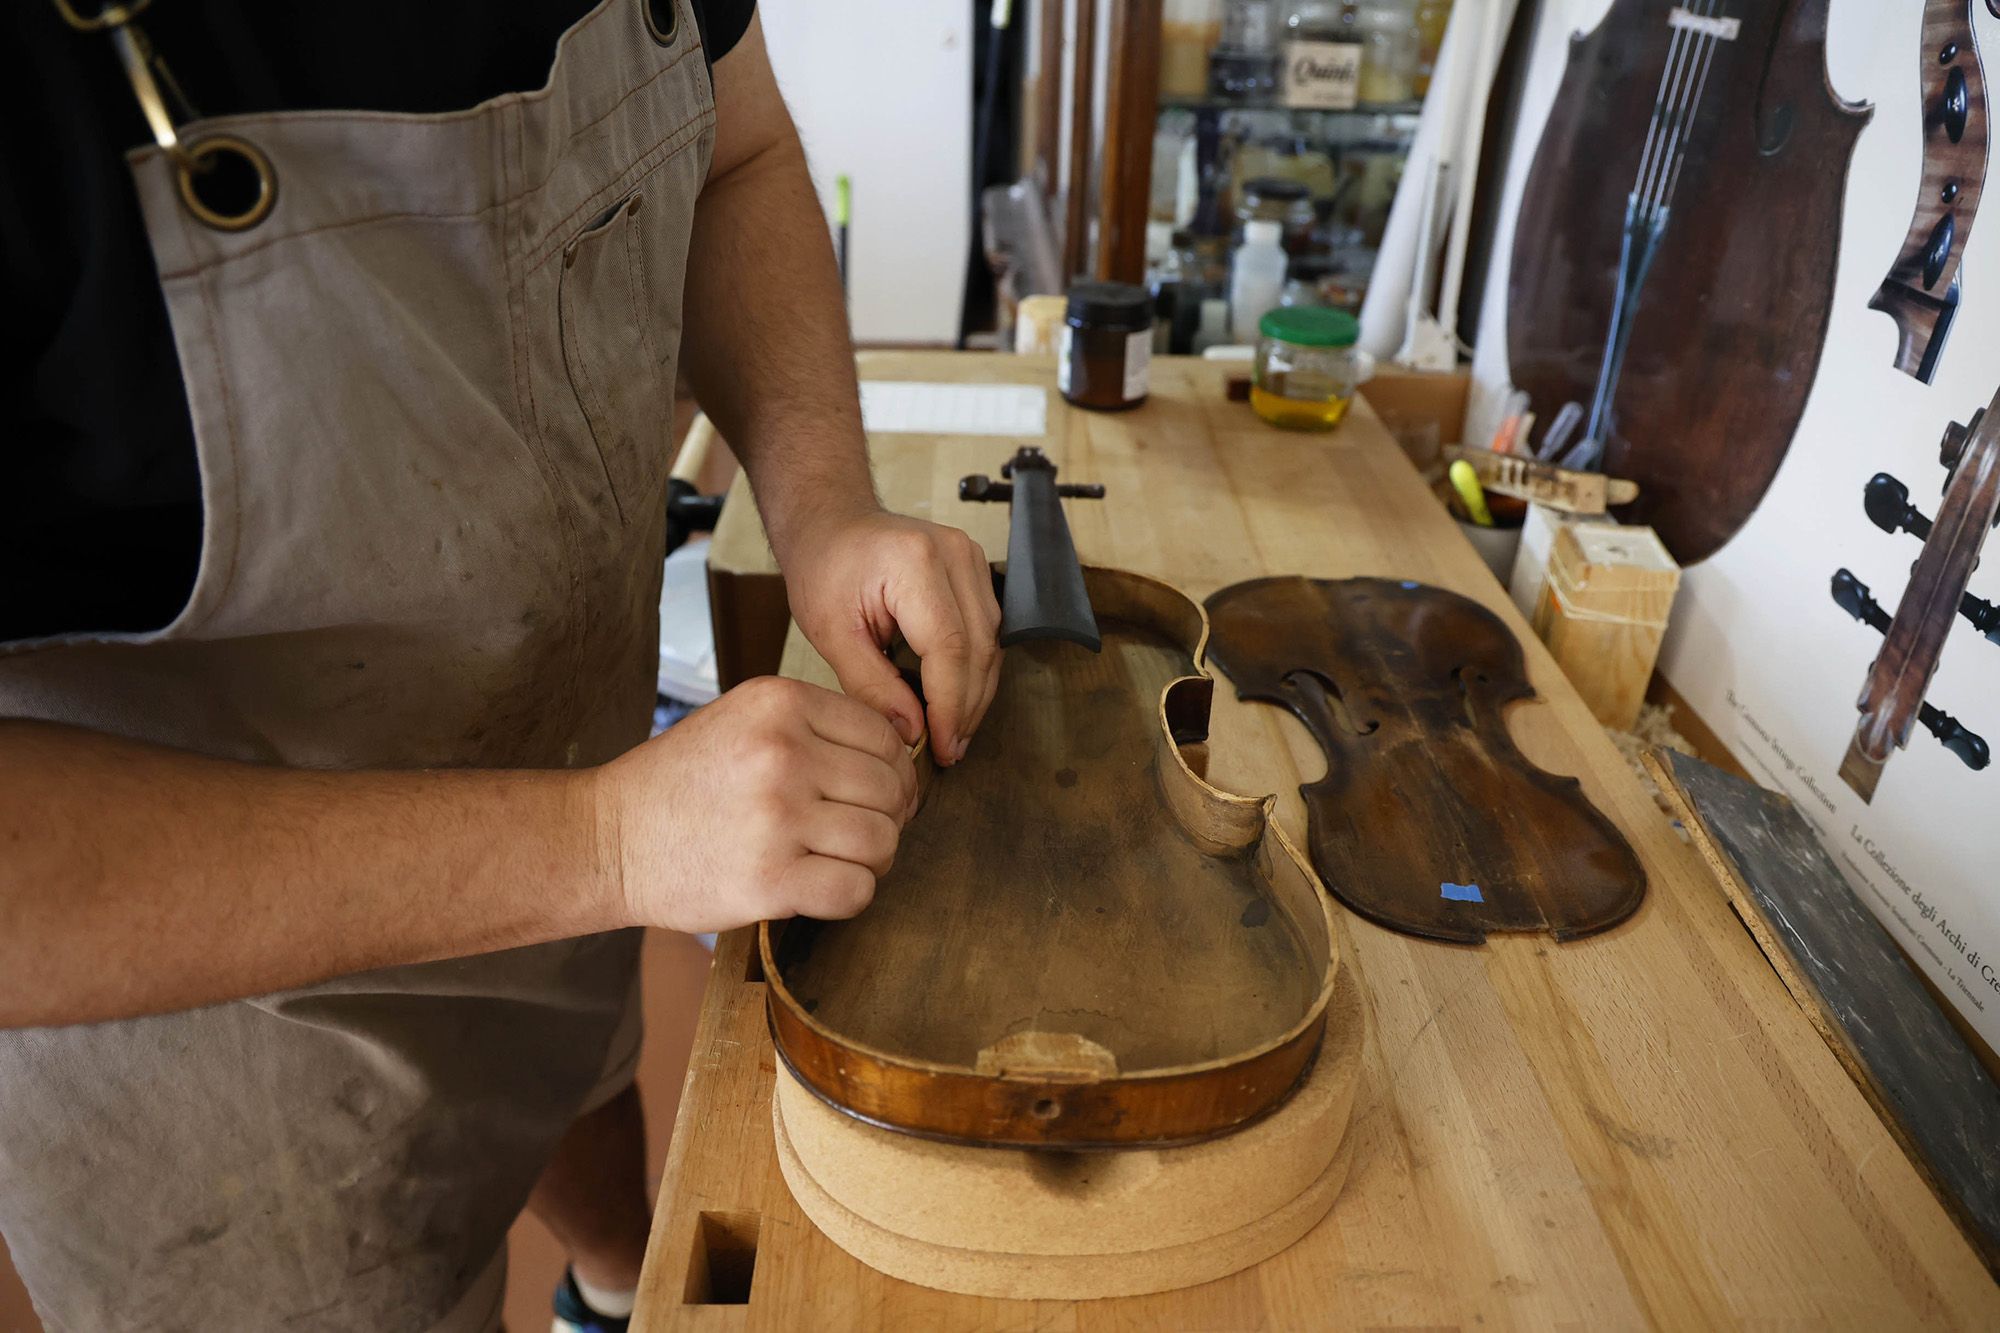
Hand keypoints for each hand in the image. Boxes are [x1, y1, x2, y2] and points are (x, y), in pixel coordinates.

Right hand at [594, 677, 918, 932]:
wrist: (609, 839)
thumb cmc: (681, 783)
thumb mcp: (743, 719)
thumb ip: (814, 726)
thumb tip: (901, 757)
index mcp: (779, 703)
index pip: (884, 736)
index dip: (894, 772)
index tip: (877, 795)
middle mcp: (783, 753)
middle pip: (889, 789)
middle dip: (887, 818)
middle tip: (857, 834)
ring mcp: (777, 817)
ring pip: (881, 840)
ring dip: (873, 859)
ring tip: (837, 860)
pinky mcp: (770, 879)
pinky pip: (856, 890)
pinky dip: (851, 894)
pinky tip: (820, 886)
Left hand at [780, 507, 1002, 764]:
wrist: (832, 521)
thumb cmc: (824, 566)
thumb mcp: (830, 632)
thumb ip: (870, 685)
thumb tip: (911, 731)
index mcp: (914, 563)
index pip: (950, 648)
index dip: (950, 706)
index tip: (940, 747)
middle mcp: (955, 554)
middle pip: (980, 649)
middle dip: (966, 708)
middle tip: (948, 752)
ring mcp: (972, 558)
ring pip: (992, 644)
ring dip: (975, 695)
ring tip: (952, 736)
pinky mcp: (977, 569)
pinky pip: (989, 630)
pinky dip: (975, 671)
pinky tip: (957, 702)